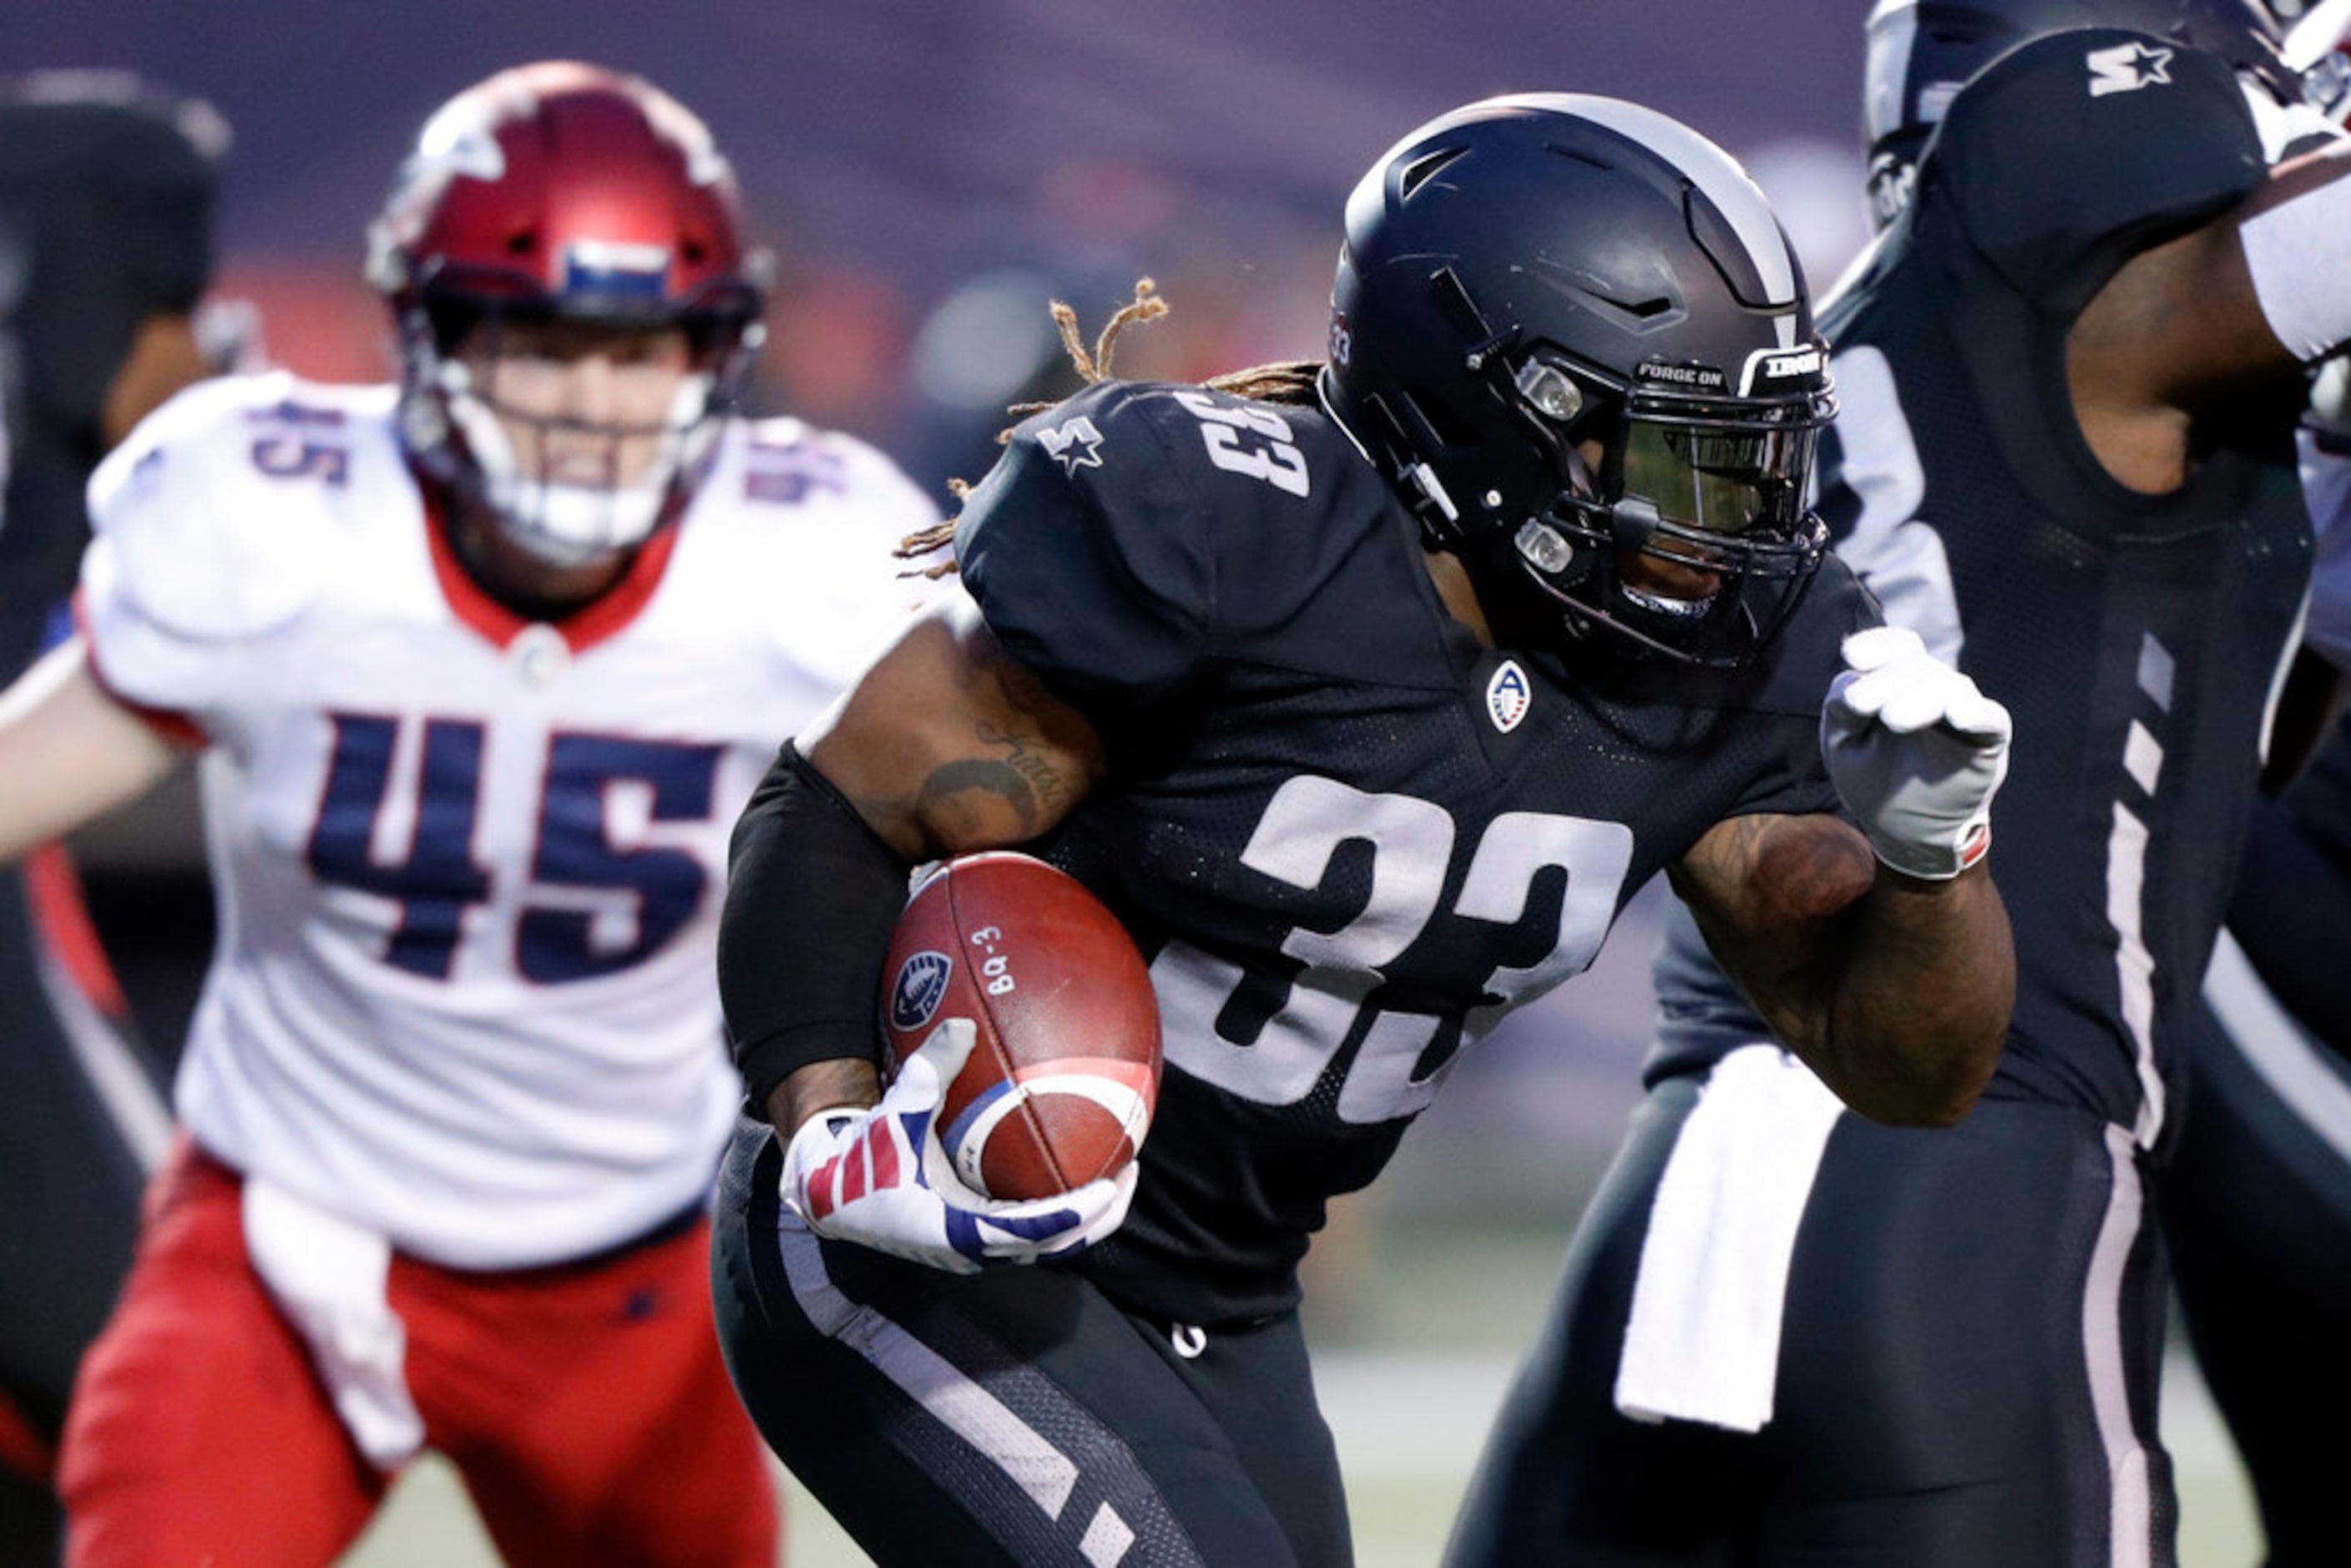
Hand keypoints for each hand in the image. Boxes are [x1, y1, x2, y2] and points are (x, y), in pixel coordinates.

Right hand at [780, 1019, 1135, 1273]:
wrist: (826, 1192)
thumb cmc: (860, 1157)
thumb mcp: (895, 1110)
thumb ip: (930, 1069)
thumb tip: (961, 1024)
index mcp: (954, 1229)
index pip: (1031, 1231)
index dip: (1076, 1213)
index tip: (1110, 1185)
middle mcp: (969, 1249)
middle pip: (1054, 1248)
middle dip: (1098, 1216)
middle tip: (1129, 1172)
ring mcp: (972, 1249)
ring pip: (1044, 1246)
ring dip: (1083, 1218)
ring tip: (1115, 1176)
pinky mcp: (971, 1239)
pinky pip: (1027, 1232)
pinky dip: (1057, 1212)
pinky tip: (1073, 1174)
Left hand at [1821, 626, 2010, 880]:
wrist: (1905, 831)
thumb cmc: (1873, 778)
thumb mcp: (1843, 741)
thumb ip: (1842, 706)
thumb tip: (1853, 679)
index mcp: (1900, 683)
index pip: (1897, 648)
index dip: (1878, 645)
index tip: (1851, 656)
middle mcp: (1935, 689)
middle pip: (1916, 667)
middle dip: (1885, 682)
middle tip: (1858, 704)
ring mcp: (1963, 712)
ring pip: (1948, 688)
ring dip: (1919, 699)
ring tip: (1892, 718)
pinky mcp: (1988, 741)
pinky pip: (1990, 719)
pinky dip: (1975, 714)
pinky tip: (1957, 715)